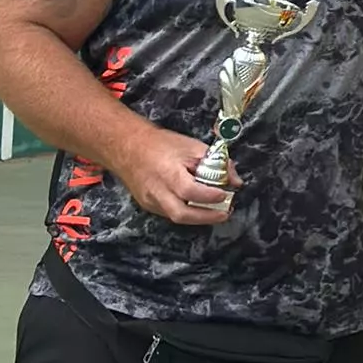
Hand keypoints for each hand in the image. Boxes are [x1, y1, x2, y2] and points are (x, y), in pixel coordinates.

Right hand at [118, 119, 236, 229]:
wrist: (127, 146)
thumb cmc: (160, 144)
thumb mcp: (192, 147)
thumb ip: (216, 163)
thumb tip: (235, 181)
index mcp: (168, 173)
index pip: (190, 192)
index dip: (210, 196)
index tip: (225, 193)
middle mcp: (157, 191)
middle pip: (181, 215)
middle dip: (207, 218)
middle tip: (225, 213)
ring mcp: (150, 201)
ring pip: (176, 217)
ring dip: (199, 218)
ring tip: (216, 212)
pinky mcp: (148, 205)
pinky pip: (169, 213)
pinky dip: (186, 213)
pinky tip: (198, 208)